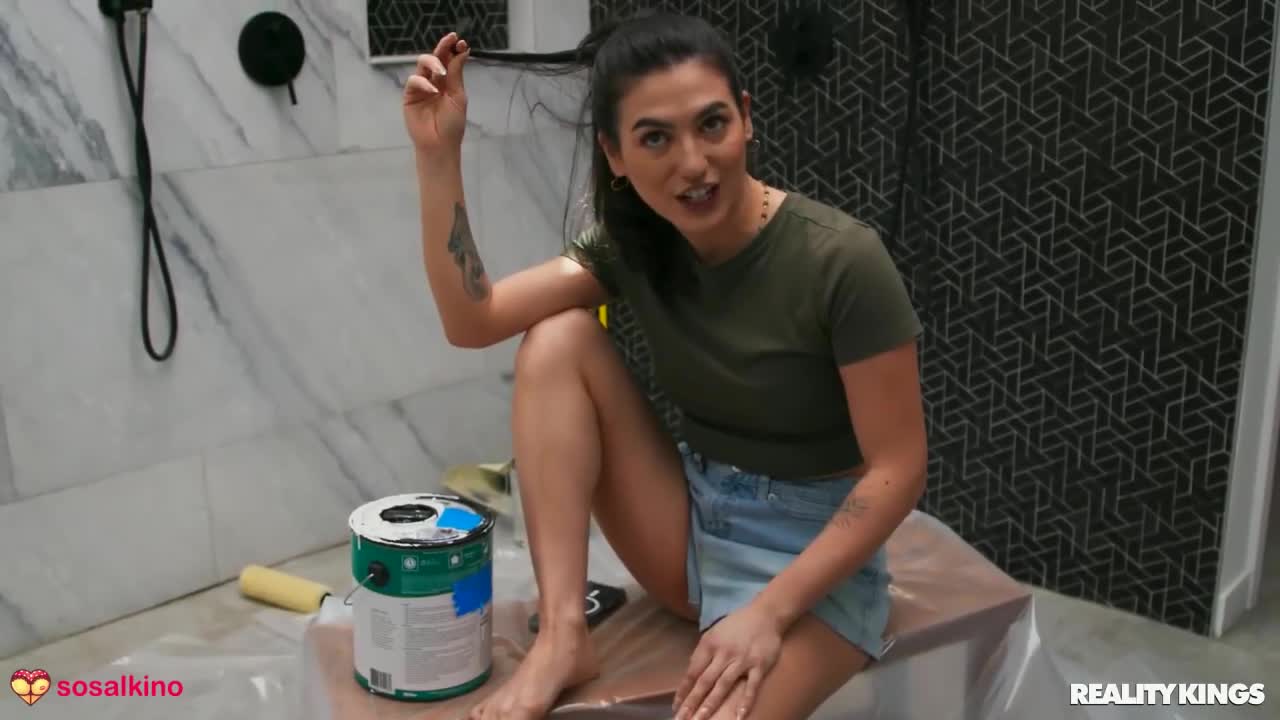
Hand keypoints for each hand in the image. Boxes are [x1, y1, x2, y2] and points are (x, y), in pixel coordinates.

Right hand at [403, 32, 469, 152]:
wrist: (440, 144)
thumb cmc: (452, 124)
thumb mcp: (458, 96)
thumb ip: (456, 74)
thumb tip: (462, 51)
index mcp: (448, 81)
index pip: (449, 60)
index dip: (453, 49)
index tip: (461, 42)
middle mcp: (434, 80)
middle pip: (436, 57)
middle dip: (443, 47)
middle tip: (451, 39)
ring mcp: (421, 87)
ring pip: (423, 64)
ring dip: (433, 63)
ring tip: (441, 72)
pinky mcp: (410, 95)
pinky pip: (414, 81)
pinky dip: (423, 83)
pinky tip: (433, 90)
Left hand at [672, 602, 783, 719]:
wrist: (765, 614)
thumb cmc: (736, 625)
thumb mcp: (714, 633)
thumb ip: (703, 653)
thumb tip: (691, 674)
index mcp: (709, 645)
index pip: (692, 672)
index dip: (683, 691)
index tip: (675, 707)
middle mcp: (723, 653)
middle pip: (704, 681)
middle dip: (692, 702)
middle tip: (682, 719)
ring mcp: (742, 660)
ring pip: (723, 685)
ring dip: (711, 704)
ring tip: (701, 719)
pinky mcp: (759, 665)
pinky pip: (751, 686)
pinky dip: (745, 701)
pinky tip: (739, 716)